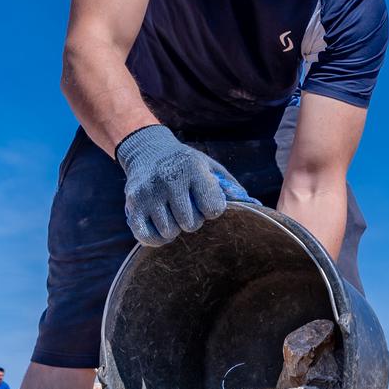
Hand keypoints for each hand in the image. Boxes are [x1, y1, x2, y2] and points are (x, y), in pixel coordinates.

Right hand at [116, 125, 252, 245]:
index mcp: (193, 170)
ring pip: (169, 232)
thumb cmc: (186, 164)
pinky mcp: (132, 205)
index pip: (213, 208)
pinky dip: (156, 239)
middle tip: (188, 208)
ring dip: (174, 228)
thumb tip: (256, 206)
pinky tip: (160, 226)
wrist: (147, 150)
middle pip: (191, 224)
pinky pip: (147, 237)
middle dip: (193, 221)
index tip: (208, 204)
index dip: (213, 211)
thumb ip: (230, 187)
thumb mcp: (210, 167)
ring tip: (173, 213)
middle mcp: (169, 181)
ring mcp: (148, 194)